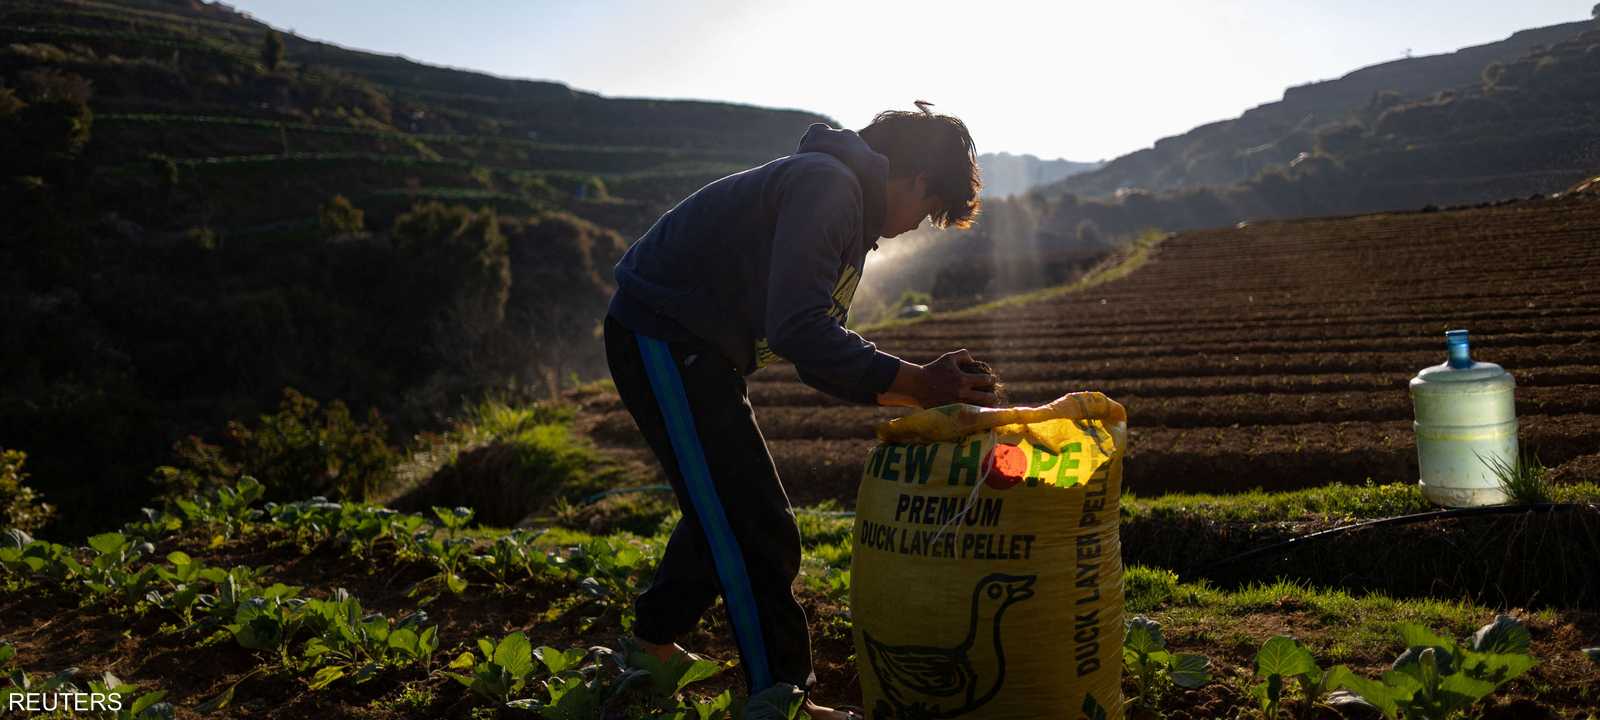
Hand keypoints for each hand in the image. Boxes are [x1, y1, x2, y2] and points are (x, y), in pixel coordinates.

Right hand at [878, 349, 998, 407]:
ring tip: (988, 405)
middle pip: (987, 398)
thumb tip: (974, 361)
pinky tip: (977, 412)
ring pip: (980, 409)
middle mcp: (962, 394)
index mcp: (963, 379)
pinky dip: (974, 414)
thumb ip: (963, 355)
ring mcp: (957, 405)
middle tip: (993, 395)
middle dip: (993, 396)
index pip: (985, 380)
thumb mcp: (948, 358)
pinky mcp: (952, 413)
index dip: (991, 379)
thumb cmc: (933, 369)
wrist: (917, 386)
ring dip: (986, 407)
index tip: (992, 380)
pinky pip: (968, 415)